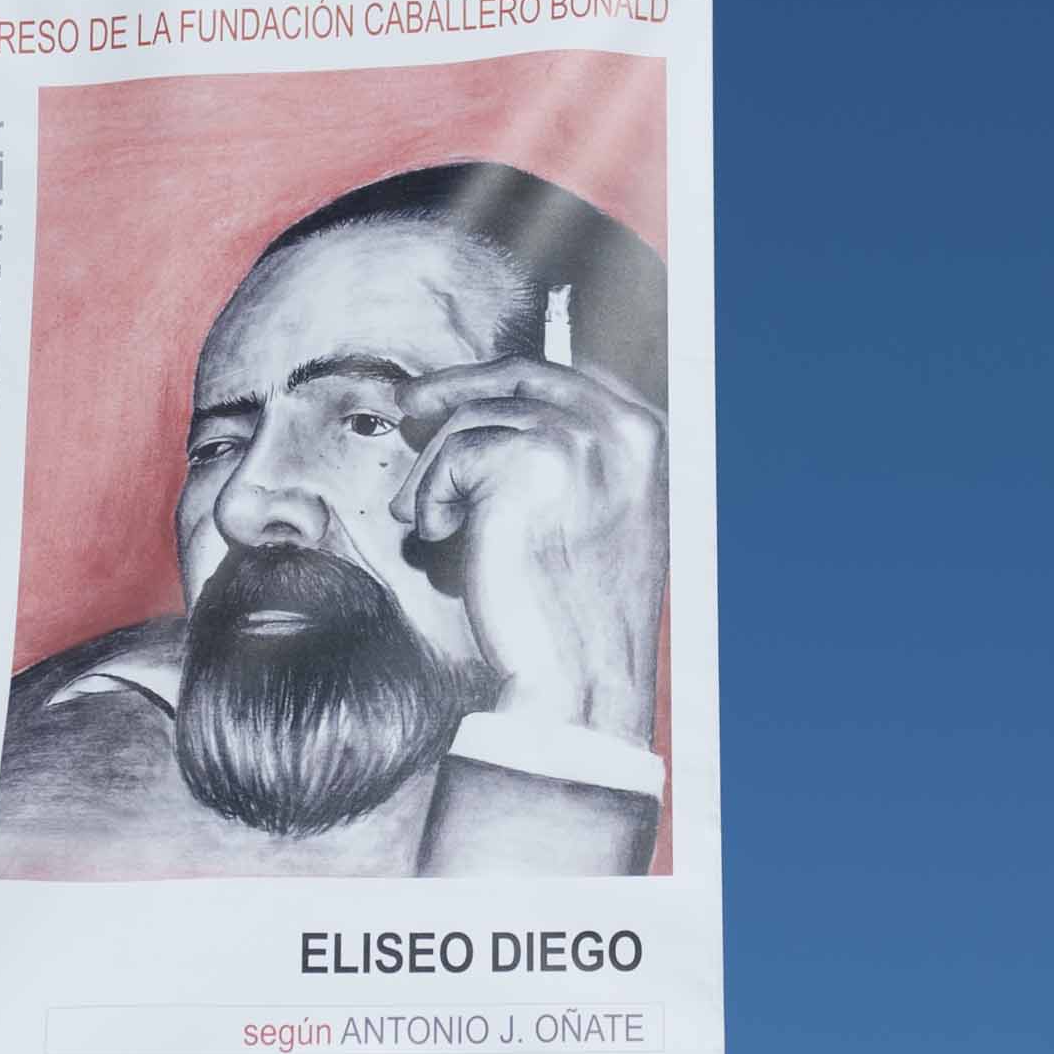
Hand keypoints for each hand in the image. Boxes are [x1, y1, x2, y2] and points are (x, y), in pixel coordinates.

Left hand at [389, 356, 667, 744]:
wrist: (581, 678)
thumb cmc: (579, 616)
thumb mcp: (598, 516)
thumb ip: (566, 460)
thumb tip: (483, 413)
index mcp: (644, 437)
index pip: (561, 376)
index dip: (495, 377)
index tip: (450, 391)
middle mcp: (618, 428)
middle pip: (516, 378)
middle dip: (454, 388)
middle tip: (409, 408)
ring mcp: (576, 442)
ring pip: (472, 421)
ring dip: (437, 474)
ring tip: (439, 527)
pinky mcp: (525, 466)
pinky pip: (449, 459)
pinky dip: (431, 500)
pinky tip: (446, 538)